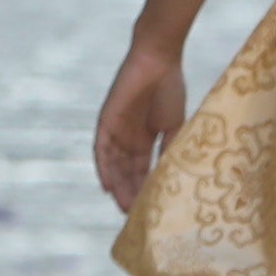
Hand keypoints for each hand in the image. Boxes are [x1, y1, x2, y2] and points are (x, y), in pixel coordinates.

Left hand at [94, 40, 190, 213]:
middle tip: (136, 217)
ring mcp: (115, 130)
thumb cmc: (170, 88)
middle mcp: (127, 138)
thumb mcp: (175, 126)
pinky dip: (103, 168)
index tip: (150, 211)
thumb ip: (171, 149)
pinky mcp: (106, 121)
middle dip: (131, 194)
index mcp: (144, 139)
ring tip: (125, 208)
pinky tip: (107, 186)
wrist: (159, 58)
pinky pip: (100, 149)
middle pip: (126, 172)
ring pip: (113, 165)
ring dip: (118, 186)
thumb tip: (172, 177)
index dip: (144, 190)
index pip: (141, 171)